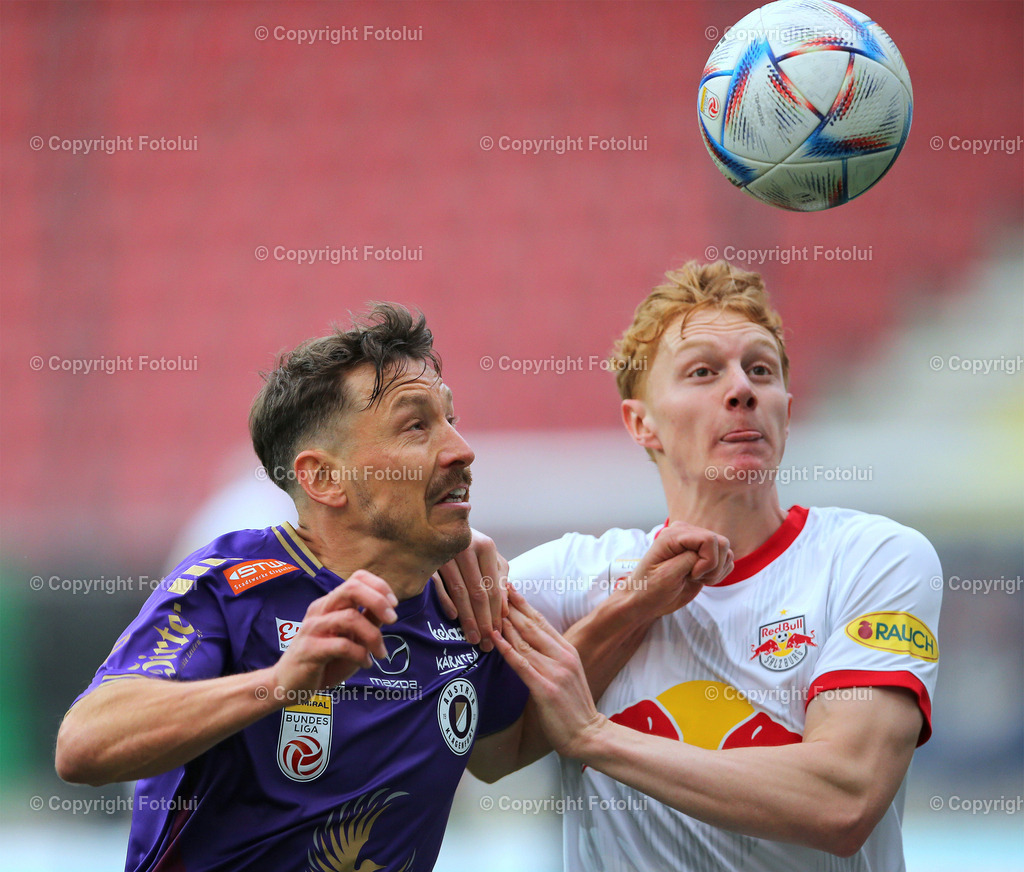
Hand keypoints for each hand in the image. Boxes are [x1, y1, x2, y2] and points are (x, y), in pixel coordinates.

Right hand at [270, 570, 397, 698]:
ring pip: (349, 617)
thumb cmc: (324, 661)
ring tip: (380, 653)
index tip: (394, 605)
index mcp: (331, 603)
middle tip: (393, 620)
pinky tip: (366, 664)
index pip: (356, 578)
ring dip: (373, 636)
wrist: (288, 685)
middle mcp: (321, 610)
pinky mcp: (309, 649)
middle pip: (351, 588)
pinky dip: (360, 655)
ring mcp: (313, 628)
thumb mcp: (352, 639)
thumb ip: (367, 622)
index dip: (379, 586)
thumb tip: (388, 608)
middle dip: (378, 600)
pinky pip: (342, 645)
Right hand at [435, 529, 507, 650]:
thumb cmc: (471, 546)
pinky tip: (454, 617)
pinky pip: (439, 585)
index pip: (493, 587)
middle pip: (478, 593)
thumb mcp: (490, 558)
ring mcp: (447, 553)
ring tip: (473, 639)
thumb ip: (499, 580)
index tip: (498, 633)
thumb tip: (505, 610)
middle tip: (486, 644)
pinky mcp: (429, 559)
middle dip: (484, 621)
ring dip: (467, 618)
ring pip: (460, 592)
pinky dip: (447, 601)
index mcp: (486, 547)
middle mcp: (467, 548)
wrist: (440, 523)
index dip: (497, 612)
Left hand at [491, 587, 604, 758]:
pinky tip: (494, 638)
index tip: (509, 589)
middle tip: (495, 589)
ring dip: (505, 624)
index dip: (524, 604)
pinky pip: (521, 664)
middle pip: (532, 626)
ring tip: (490, 608)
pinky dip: (506, 648)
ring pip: (524, 641)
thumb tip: (531, 643)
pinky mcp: (545, 688)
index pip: (542, 621)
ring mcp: (554, 671)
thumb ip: (553, 657)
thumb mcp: (568, 673)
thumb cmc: (574, 707)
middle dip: (512, 607)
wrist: (588, 734)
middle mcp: (562, 657)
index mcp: (567, 651)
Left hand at [617, 523, 732, 621]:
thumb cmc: (649, 588)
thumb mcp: (666, 575)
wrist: (646, 601)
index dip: (707, 561)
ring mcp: (696, 545)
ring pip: (726, 551)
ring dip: (716, 570)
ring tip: (696, 578)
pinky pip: (726, 559)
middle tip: (694, 576)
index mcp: (673, 535)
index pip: (709, 539)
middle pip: (721, 544)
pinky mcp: (704, 556)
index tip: (692, 574)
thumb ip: (688, 560)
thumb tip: (707, 553)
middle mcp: (686, 534)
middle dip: (713, 566)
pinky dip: (719, 573)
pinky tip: (702, 579)